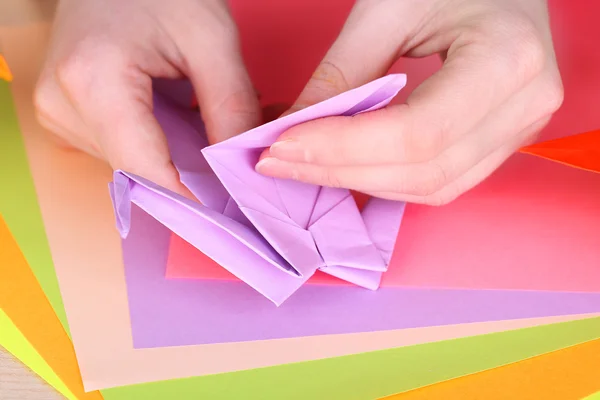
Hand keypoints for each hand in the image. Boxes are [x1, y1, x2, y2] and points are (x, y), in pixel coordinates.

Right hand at [34, 0, 259, 195]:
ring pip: (127, 165)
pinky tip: (171, 118)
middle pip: (136, 171)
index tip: (228, 213)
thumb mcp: (211, 40)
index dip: (189, 199)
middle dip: (186, 175)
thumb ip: (231, 108)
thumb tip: (240, 170)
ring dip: (169, 157)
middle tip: (228, 164)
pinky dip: (150, 144)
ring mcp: (56, 110)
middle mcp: (62, 103)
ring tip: (197, 124)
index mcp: (93, 81)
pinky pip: (116, 149)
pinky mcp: (63, 112)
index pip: (145, 170)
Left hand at [257, 0, 562, 204]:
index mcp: (508, 58)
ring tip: (305, 165)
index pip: (417, 132)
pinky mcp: (502, 140)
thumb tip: (291, 128)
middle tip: (279, 162)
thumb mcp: (389, 7)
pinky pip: (442, 181)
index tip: (283, 144)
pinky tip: (347, 166)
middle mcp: (526, 104)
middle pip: (423, 169)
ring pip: (432, 186)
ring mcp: (521, 128)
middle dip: (342, 172)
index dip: (344, 147)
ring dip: (361, 183)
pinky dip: (388, 180)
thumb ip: (342, 72)